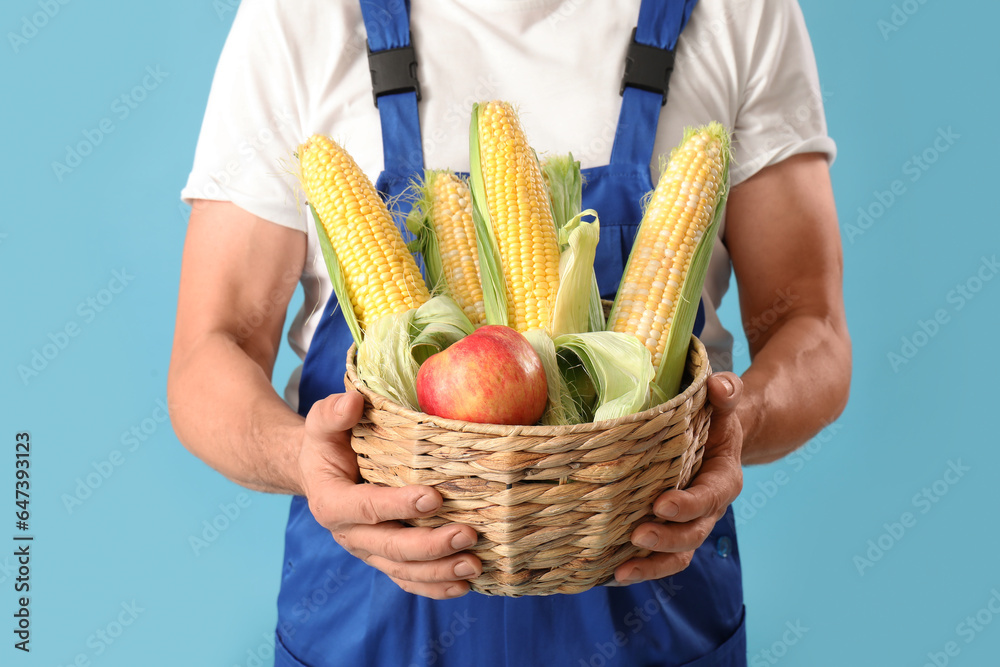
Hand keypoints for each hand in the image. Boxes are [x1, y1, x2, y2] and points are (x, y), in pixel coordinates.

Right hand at [298, 391, 481, 598]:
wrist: (320, 472)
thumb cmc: (327, 443)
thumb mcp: (322, 423)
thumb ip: (334, 413)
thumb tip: (353, 401)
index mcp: (331, 502)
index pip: (366, 508)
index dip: (398, 505)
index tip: (435, 497)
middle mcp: (348, 534)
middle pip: (391, 547)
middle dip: (431, 545)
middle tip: (468, 534)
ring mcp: (367, 550)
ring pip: (403, 571)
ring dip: (439, 572)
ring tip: (474, 565)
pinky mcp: (384, 559)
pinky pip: (408, 580)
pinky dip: (435, 586)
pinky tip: (464, 585)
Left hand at [613, 372, 744, 584]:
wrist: (717, 438)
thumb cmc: (715, 419)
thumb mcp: (724, 404)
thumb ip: (725, 394)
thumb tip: (718, 385)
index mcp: (722, 480)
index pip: (708, 498)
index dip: (687, 506)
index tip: (662, 505)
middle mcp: (708, 509)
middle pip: (692, 534)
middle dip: (666, 540)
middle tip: (637, 535)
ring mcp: (688, 525)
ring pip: (677, 555)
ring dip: (651, 566)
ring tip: (621, 573)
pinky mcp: (669, 532)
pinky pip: (658, 557)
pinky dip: (638, 567)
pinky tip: (608, 573)